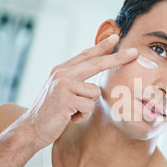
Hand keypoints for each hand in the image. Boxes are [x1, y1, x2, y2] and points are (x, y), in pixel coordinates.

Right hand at [17, 34, 137, 150]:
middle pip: (97, 63)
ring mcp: (63, 85)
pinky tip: (69, 118)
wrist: (31, 129)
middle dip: (118, 58)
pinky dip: (82, 116)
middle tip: (135, 52)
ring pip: (95, 93)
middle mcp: (62, 73)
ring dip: (87, 107)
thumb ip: (75, 81)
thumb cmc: (50, 113)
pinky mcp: (66, 99)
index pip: (86, 55)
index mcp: (61, 70)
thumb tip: (95, 81)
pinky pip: (89, 107)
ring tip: (72, 112)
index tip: (116, 37)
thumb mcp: (61, 91)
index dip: (102, 46)